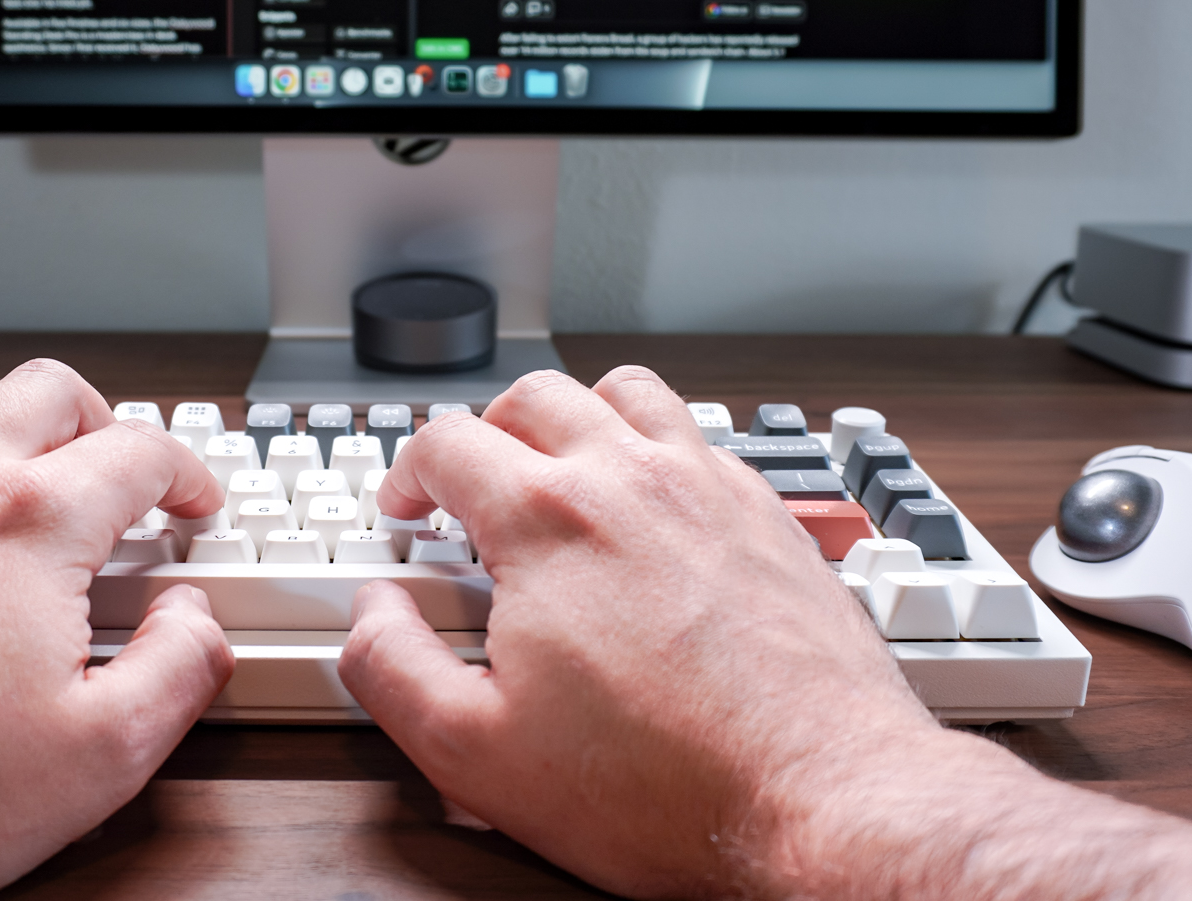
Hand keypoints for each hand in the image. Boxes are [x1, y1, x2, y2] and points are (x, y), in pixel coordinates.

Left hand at [0, 361, 232, 900]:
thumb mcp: (99, 755)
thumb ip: (179, 668)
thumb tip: (195, 620)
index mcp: (30, 521)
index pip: (140, 449)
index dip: (188, 474)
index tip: (193, 505)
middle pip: (48, 389)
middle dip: (106, 422)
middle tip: (126, 474)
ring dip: (13, 426)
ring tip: (36, 481)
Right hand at [339, 366, 949, 895]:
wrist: (821, 798)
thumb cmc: (668, 782)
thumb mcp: (476, 753)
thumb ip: (392, 669)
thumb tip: (370, 615)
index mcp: (548, 520)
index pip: (447, 441)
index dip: (407, 474)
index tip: (410, 512)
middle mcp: (633, 480)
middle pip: (534, 395)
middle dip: (484, 433)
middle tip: (471, 489)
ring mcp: (710, 488)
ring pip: (627, 393)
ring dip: (578, 418)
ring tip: (561, 473)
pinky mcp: (770, 516)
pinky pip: (702, 439)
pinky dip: (660, 452)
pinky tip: (655, 514)